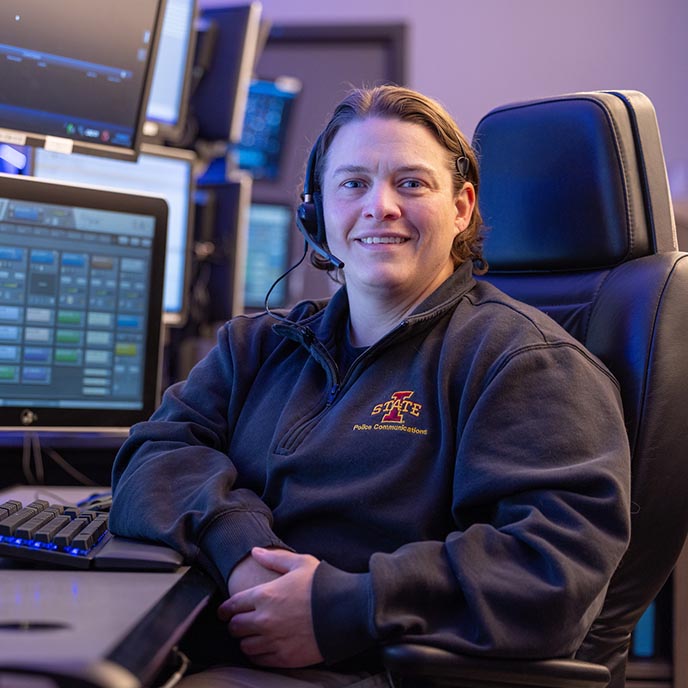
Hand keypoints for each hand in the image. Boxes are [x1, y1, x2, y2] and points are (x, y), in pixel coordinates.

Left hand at [218, 547, 322, 667]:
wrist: (346, 611)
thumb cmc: (323, 584)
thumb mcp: (299, 563)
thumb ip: (274, 559)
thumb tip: (255, 552)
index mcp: (264, 595)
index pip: (232, 606)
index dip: (225, 609)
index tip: (224, 612)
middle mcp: (264, 620)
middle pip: (235, 628)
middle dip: (235, 624)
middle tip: (240, 622)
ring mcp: (273, 640)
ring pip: (245, 646)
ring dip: (246, 640)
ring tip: (252, 635)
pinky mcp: (284, 657)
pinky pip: (260, 660)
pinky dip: (258, 654)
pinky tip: (264, 647)